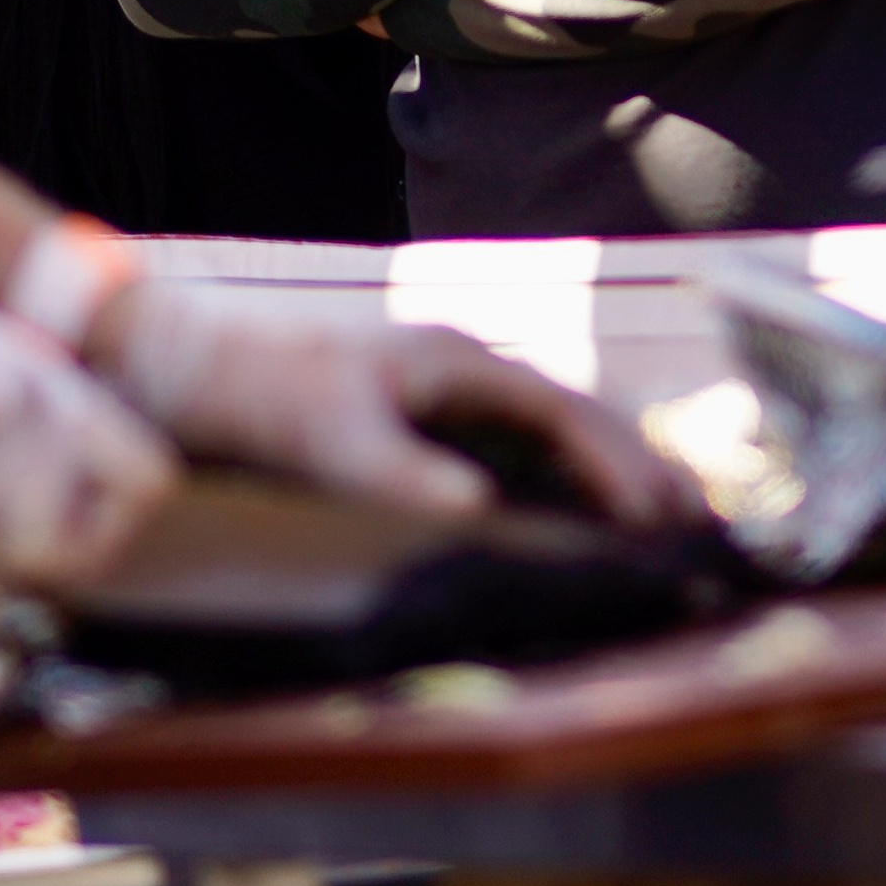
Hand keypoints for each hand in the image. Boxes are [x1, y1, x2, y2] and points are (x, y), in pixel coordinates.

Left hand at [91, 281, 705, 529]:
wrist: (187, 365)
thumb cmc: (260, 394)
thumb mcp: (329, 438)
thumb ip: (403, 474)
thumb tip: (478, 512)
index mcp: (458, 361)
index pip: (563, 414)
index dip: (618, 465)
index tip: (659, 517)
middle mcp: (466, 367)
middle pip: (577, 413)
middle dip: (640, 466)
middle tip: (699, 525)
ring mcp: (449, 388)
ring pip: (555, 429)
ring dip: (611, 471)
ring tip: (667, 521)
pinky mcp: (428, 415)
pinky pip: (520, 445)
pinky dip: (565, 477)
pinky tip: (579, 514)